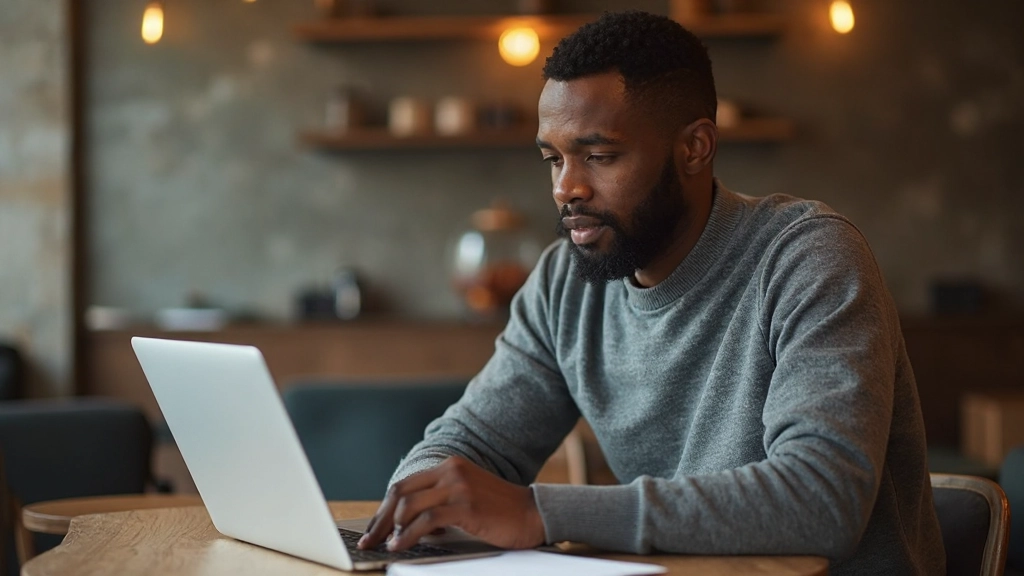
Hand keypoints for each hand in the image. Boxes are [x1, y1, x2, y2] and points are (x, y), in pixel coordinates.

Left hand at [357, 456, 545, 551]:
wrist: (533, 513)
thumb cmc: (499, 511)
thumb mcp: (465, 496)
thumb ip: (439, 501)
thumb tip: (404, 524)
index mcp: (448, 466)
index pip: (405, 485)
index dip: (384, 509)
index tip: (373, 529)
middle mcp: (451, 471)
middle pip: (400, 493)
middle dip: (379, 520)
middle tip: (368, 541)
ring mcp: (458, 486)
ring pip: (408, 505)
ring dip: (391, 529)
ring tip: (385, 546)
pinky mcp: (465, 505)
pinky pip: (425, 520)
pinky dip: (408, 535)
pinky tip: (401, 545)